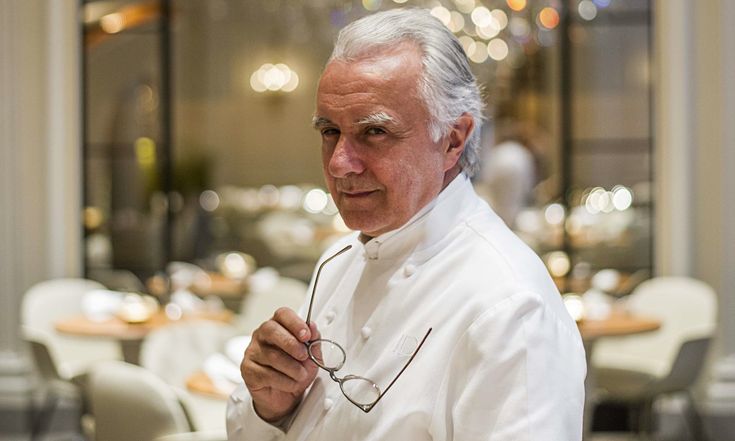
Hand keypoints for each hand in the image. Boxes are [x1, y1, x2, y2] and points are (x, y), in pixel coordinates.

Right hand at [241, 307, 319, 421]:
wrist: (286, 397)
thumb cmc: (296, 371)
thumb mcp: (312, 355)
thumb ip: (313, 341)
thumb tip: (312, 326)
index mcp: (278, 326)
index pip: (282, 314)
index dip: (295, 323)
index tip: (307, 335)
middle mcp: (262, 335)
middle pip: (271, 330)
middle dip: (291, 344)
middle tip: (303, 355)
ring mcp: (252, 352)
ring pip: (271, 355)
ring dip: (292, 368)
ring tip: (301, 375)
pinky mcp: (248, 370)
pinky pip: (266, 374)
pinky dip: (284, 381)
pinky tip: (290, 383)